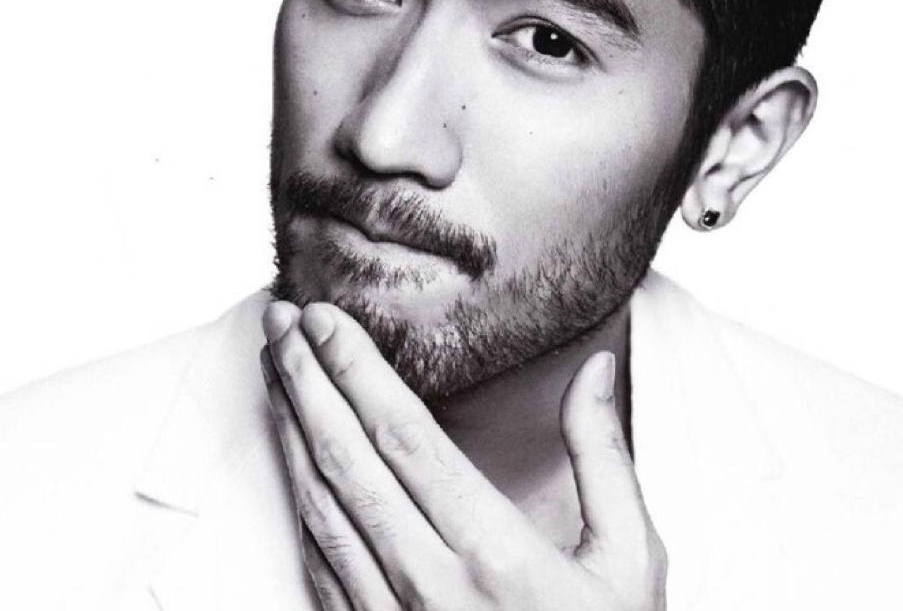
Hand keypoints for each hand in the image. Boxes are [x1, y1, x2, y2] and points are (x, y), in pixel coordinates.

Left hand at [260, 300, 666, 610]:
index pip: (403, 435)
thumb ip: (603, 459)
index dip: (356, 368)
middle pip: (345, 460)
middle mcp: (428, 586)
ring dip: (290, 430)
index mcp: (492, 554)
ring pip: (318, 506)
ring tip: (274, 370)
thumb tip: (594, 370)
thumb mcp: (628, 561)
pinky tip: (292, 458)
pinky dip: (297, 497)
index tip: (326, 319)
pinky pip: (319, 562)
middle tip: (281, 322)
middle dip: (305, 380)